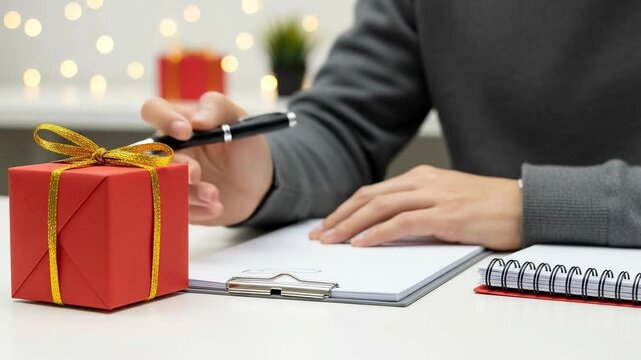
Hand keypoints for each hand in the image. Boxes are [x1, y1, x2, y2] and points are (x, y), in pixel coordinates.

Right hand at [141, 92, 273, 225]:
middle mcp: (167, 148)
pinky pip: (173, 208)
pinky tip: (216, 207)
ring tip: (214, 195)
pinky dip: (195, 210)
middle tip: (196, 174)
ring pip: (161, 185)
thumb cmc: (245, 148)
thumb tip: (197, 119)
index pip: (154, 110)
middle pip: (151, 154)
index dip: (163, 119)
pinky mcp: (175, 201)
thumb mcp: (239, 121)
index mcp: (178, 121)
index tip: (186, 132)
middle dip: (175, 165)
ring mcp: (168, 176)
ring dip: (188, 192)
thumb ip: (219, 108)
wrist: (257, 186)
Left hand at [308, 165, 521, 249]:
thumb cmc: (489, 208)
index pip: (374, 191)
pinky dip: (377, 232)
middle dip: (340, 216)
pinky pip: (402, 222)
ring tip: (331, 240)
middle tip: (320, 233)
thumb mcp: (447, 201)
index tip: (329, 223)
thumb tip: (388, 227)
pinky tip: (361, 242)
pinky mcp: (445, 214)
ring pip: (380, 207)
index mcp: (422, 177)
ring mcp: (434, 196)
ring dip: (350, 225)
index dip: (347, 208)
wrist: (526, 205)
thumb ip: (419, 208)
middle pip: (369, 196)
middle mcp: (424, 181)